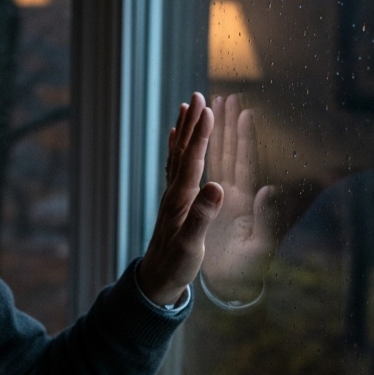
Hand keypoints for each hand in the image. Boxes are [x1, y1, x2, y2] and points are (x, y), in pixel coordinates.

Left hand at [138, 93, 223, 306]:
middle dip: (192, 123)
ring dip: (184, 130)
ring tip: (186, 105)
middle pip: (184, 151)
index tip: (207, 109)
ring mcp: (172, 196)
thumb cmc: (176, 265)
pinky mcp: (173, 202)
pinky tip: (176, 138)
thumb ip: (203, 217)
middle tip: (198, 95)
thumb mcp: (192, 245)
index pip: (193, 160)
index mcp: (182, 200)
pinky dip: (177, 148)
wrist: (156, 280)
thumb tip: (217, 187)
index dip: (200, 135)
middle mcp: (174, 193)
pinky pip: (175, 167)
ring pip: (178, 155)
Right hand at [201, 94, 276, 301]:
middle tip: (225, 95)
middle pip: (229, 152)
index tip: (242, 111)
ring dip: (213, 132)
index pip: (242, 162)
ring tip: (209, 106)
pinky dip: (193, 154)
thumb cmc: (243, 272)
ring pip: (214, 157)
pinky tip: (185, 140)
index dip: (242, 137)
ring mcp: (219, 198)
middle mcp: (232, 194)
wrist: (228, 286)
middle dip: (227, 124)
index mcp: (242, 202)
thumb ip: (265, 219)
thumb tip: (268, 189)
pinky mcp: (206, 205)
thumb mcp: (257, 249)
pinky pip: (198, 172)